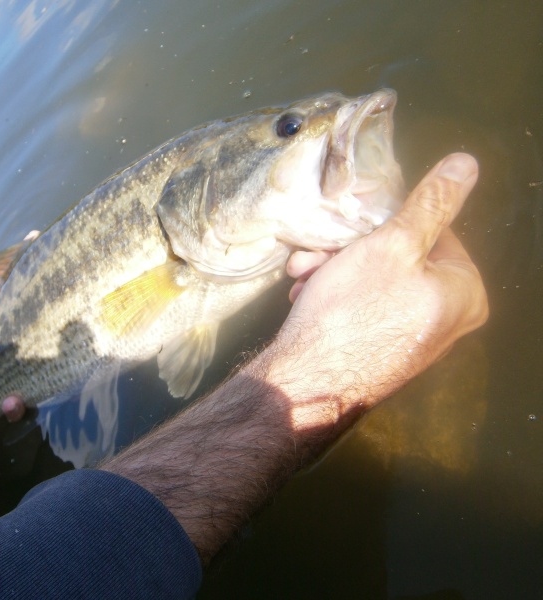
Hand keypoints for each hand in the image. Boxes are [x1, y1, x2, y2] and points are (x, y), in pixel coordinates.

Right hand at [268, 152, 487, 412]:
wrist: (307, 382)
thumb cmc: (354, 311)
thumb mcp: (393, 245)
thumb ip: (431, 203)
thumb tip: (467, 165)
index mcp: (465, 293)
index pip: (434, 231)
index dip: (386, 222)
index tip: (350, 224)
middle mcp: (446, 319)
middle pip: (399, 257)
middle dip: (349, 249)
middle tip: (314, 253)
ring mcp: (412, 338)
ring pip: (373, 281)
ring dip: (333, 269)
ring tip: (302, 275)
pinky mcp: (380, 351)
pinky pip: (362, 308)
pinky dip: (333, 296)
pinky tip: (304, 295)